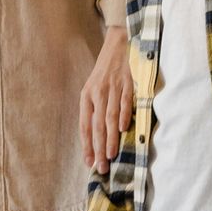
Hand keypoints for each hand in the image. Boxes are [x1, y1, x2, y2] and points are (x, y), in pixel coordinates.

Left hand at [79, 26, 132, 172]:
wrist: (118, 44)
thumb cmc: (105, 71)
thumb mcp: (94, 88)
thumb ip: (94, 109)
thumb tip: (96, 136)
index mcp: (86, 96)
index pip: (84, 125)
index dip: (86, 144)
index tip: (88, 162)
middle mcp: (97, 93)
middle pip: (97, 125)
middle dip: (98, 148)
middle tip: (101, 166)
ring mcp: (112, 87)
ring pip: (110, 117)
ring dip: (111, 138)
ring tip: (111, 155)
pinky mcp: (127, 82)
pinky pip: (125, 102)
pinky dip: (124, 115)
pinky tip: (123, 129)